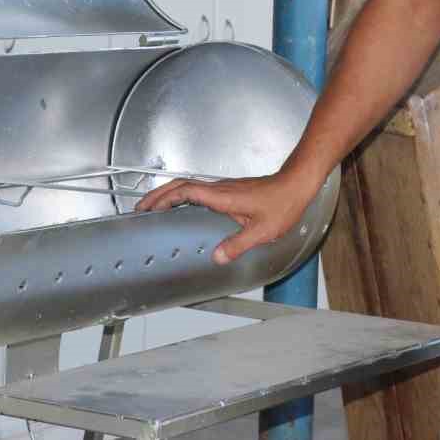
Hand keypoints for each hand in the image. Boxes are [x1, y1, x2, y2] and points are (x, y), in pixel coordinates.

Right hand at [133, 171, 319, 264]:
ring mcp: (225, 188)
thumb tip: (217, 257)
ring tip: (156, 206)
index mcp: (223, 196)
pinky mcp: (230, 191)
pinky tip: (184, 207)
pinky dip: (184, 196)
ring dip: (170, 193)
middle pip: (181, 185)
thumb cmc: (283, 202)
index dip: (165, 198)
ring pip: (190, 186)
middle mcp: (221, 189)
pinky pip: (199, 191)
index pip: (186, 192)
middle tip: (142, 206)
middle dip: (159, 194)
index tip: (149, 207)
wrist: (297, 183)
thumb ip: (238, 245)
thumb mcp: (262, 230)